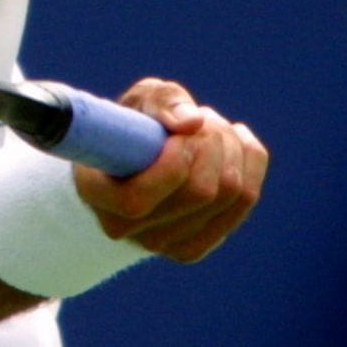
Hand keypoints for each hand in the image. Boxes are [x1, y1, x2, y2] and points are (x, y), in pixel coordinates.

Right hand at [74, 79, 266, 261]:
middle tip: (202, 119)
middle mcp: (126, 230)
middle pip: (200, 192)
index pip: (139, 199)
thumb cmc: (131, 127)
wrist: (133, 164)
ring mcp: (163, 245)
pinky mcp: (195, 245)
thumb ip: (161, 102)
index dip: (174, 158)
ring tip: (212, 128)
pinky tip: (237, 141)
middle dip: (212, 140)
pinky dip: (250, 160)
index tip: (178, 131)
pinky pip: (246, 199)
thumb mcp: (138, 101)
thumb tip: (192, 122)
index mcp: (96, 193)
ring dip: (231, 145)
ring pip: (230, 193)